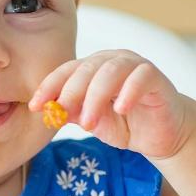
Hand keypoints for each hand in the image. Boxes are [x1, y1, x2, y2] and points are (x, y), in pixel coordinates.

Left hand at [29, 49, 189, 158]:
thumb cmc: (125, 124)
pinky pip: (142, 76)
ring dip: (95, 97)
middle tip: (60, 114)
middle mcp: (112, 61)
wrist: (161, 135)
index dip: (49, 87)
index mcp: (92, 68)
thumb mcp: (91, 121)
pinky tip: (121, 110)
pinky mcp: (156, 77)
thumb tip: (46, 110)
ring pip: (110, 71)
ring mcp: (135, 66)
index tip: (34, 106)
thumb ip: (70, 113)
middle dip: (70, 92)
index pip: (66, 71)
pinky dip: (129, 92)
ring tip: (88, 124)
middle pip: (86, 68)